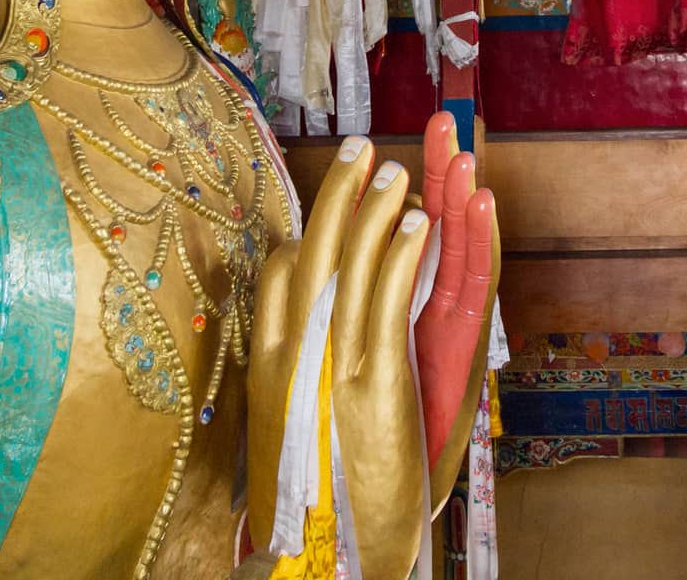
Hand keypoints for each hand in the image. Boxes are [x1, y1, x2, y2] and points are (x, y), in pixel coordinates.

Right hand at [246, 119, 497, 579]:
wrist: (316, 561)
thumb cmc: (305, 499)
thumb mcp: (283, 427)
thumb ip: (289, 373)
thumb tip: (297, 333)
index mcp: (267, 361)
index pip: (280, 273)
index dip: (307, 230)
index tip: (330, 202)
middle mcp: (292, 352)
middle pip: (314, 249)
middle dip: (338, 193)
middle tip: (360, 147)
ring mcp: (332, 363)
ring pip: (352, 265)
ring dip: (377, 209)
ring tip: (398, 169)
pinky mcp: (375, 382)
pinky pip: (388, 302)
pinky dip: (401, 255)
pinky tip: (419, 223)